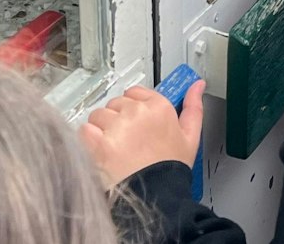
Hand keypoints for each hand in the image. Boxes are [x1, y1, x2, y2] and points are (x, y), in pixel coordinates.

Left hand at [81, 82, 203, 186]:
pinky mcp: (98, 142)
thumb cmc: (171, 169)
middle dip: (118, 120)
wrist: (155, 197)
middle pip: (115, 104)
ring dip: (102, 129)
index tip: (135, 123)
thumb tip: (197, 85)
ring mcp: (116, 127)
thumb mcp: (191, 137)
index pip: (135, 92)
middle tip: (126, 142)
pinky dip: (89, 140)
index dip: (133, 109)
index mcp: (159, 107)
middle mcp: (136, 112)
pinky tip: (101, 153)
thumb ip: (193, 107)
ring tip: (114, 150)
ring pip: (99, 116)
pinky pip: (85, 129)